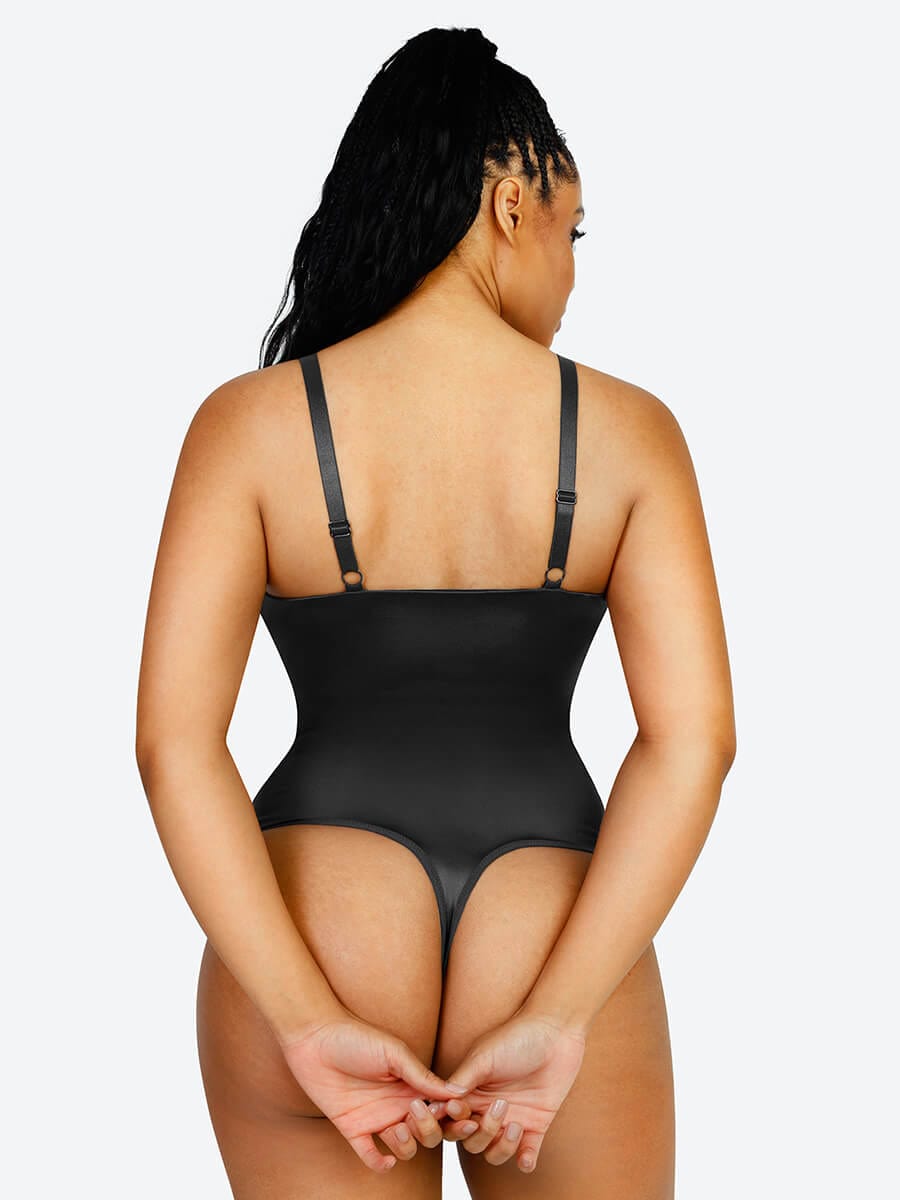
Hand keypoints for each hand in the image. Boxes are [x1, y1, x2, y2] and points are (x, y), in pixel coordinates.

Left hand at [279, 1007, 467, 1173]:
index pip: (440, 1108)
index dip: (449, 1116)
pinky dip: (380, 1164)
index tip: (451, 1112)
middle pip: (427, 1132)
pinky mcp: (353, 1128)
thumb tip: (456, 1091)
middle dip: (429, 1130)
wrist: (315, 1038)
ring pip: (404, 1147)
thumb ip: (421, 1075)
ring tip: (398, 1127)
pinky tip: (386, 1160)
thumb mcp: (394, 1053)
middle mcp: (397, 1104)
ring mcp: (376, 1117)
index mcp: (412, 1084)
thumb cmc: (357, 1037)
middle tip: (415, 1112)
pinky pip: (370, 1156)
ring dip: (407, 1145)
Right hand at [437, 1008, 587, 1172]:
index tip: (460, 1112)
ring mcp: (511, 1118)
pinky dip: (525, 1161)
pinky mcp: (536, 1125)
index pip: (451, 1119)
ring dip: (501, 1147)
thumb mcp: (484, 1055)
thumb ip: (463, 1079)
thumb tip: (441, 1102)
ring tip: (516, 1124)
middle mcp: (488, 1109)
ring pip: (494, 1153)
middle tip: (497, 1109)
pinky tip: (526, 1156)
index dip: (451, 1122)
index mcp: (471, 1091)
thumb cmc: (516, 1037)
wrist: (556, 1032)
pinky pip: (526, 1155)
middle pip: (470, 1141)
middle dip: (480, 1134)